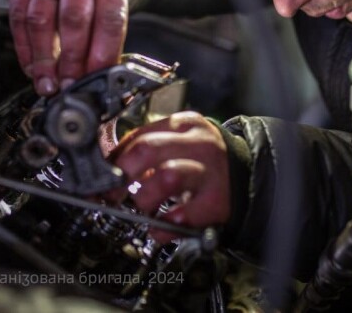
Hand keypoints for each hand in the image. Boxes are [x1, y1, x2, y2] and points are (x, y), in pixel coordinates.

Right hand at [7, 0, 127, 95]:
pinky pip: (18, 16)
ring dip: (44, 58)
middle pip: (74, 17)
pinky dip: (24, 47)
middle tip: (69, 84)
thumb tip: (95, 75)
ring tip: (48, 82)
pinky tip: (32, 66)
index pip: (110, 16)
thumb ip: (103, 32)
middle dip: (71, 59)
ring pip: (41, 19)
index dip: (102, 52)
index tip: (94, 77)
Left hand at [109, 112, 229, 242]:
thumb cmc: (206, 162)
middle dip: (123, 175)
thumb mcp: (181, 143)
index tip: (101, 178)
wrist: (250, 175)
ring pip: (166, 177)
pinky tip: (161, 227)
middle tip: (114, 193)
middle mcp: (198, 144)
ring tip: (144, 207)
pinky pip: (183, 216)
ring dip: (145, 198)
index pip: (138, 135)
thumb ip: (149, 148)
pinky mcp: (217, 201)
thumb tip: (109, 167)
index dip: (114, 160)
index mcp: (184, 125)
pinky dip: (165, 226)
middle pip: (147, 150)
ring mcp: (209, 172)